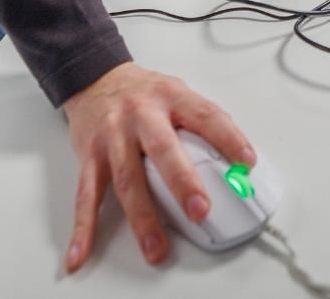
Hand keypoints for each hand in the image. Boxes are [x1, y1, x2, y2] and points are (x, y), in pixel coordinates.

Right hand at [62, 62, 253, 272]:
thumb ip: (202, 123)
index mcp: (170, 98)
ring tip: (156, 247)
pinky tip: (82, 250)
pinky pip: (87, 195)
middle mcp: (140, 116)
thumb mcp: (176, 94)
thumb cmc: (143, 93)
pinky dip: (84, 227)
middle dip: (182, 183)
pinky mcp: (90, 156)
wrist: (97, 78)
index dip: (229, 138)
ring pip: (127, 180)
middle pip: (162, 150)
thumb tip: (237, 162)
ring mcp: (113, 137)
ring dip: (142, 218)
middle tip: (200, 210)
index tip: (247, 162)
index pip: (206, 116)